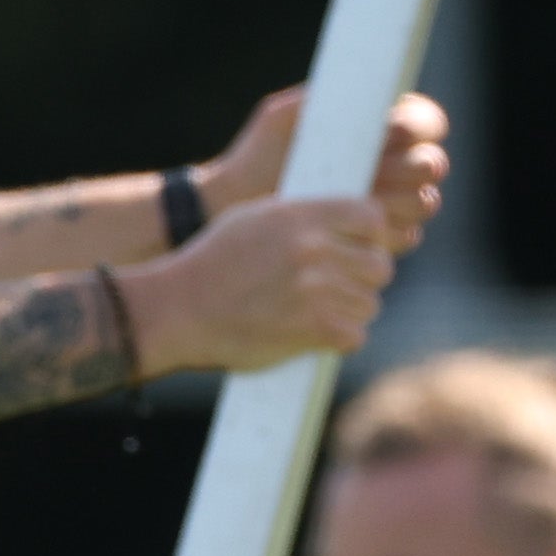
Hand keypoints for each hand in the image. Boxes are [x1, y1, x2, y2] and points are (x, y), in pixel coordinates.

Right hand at [126, 188, 402, 374]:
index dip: (371, 236)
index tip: (357, 250)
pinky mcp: (309, 329)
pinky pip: (354, 335)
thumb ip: (302, 217)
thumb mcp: (255, 219)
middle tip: (339, 289)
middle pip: (379, 265)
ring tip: (323, 314)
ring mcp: (313, 290)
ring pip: (368, 304)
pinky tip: (319, 336)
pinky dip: (341, 340)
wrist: (176, 309)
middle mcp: (313, 249)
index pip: (372, 216)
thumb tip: (340, 222)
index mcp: (302, 215)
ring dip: (350, 313)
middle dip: (362, 280)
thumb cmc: (211, 263)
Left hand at [194, 87, 450, 253]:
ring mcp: (391, 203)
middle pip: (432, 164)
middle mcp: (396, 164)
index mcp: (382, 128)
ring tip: (364, 199)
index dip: (421, 125)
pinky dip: (388, 233)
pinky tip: (358, 229)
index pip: (427, 120)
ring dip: (403, 201)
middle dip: (416, 166)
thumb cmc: (259, 153)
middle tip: (381, 169)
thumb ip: (314, 100)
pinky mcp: (376, 239)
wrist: (238, 206)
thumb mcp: (279, 118)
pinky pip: (405, 238)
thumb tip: (351, 94)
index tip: (394, 130)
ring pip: (425, 202)